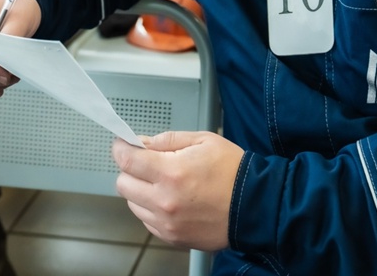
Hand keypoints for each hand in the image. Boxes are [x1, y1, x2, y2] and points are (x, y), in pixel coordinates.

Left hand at [113, 131, 244, 249]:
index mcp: (172, 173)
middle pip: (123, 184)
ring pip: (133, 204)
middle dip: (131, 169)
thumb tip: (143, 143)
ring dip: (141, 191)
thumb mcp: (204, 141)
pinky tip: (171, 200)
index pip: (127, 161)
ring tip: (165, 183)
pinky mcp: (172, 237)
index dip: (121, 149)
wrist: (255, 205)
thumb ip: (168, 140)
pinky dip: (152, 208)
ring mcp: (167, 223)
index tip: (122, 145)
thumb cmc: (233, 171)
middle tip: (147, 163)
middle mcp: (165, 201)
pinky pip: (147, 221)